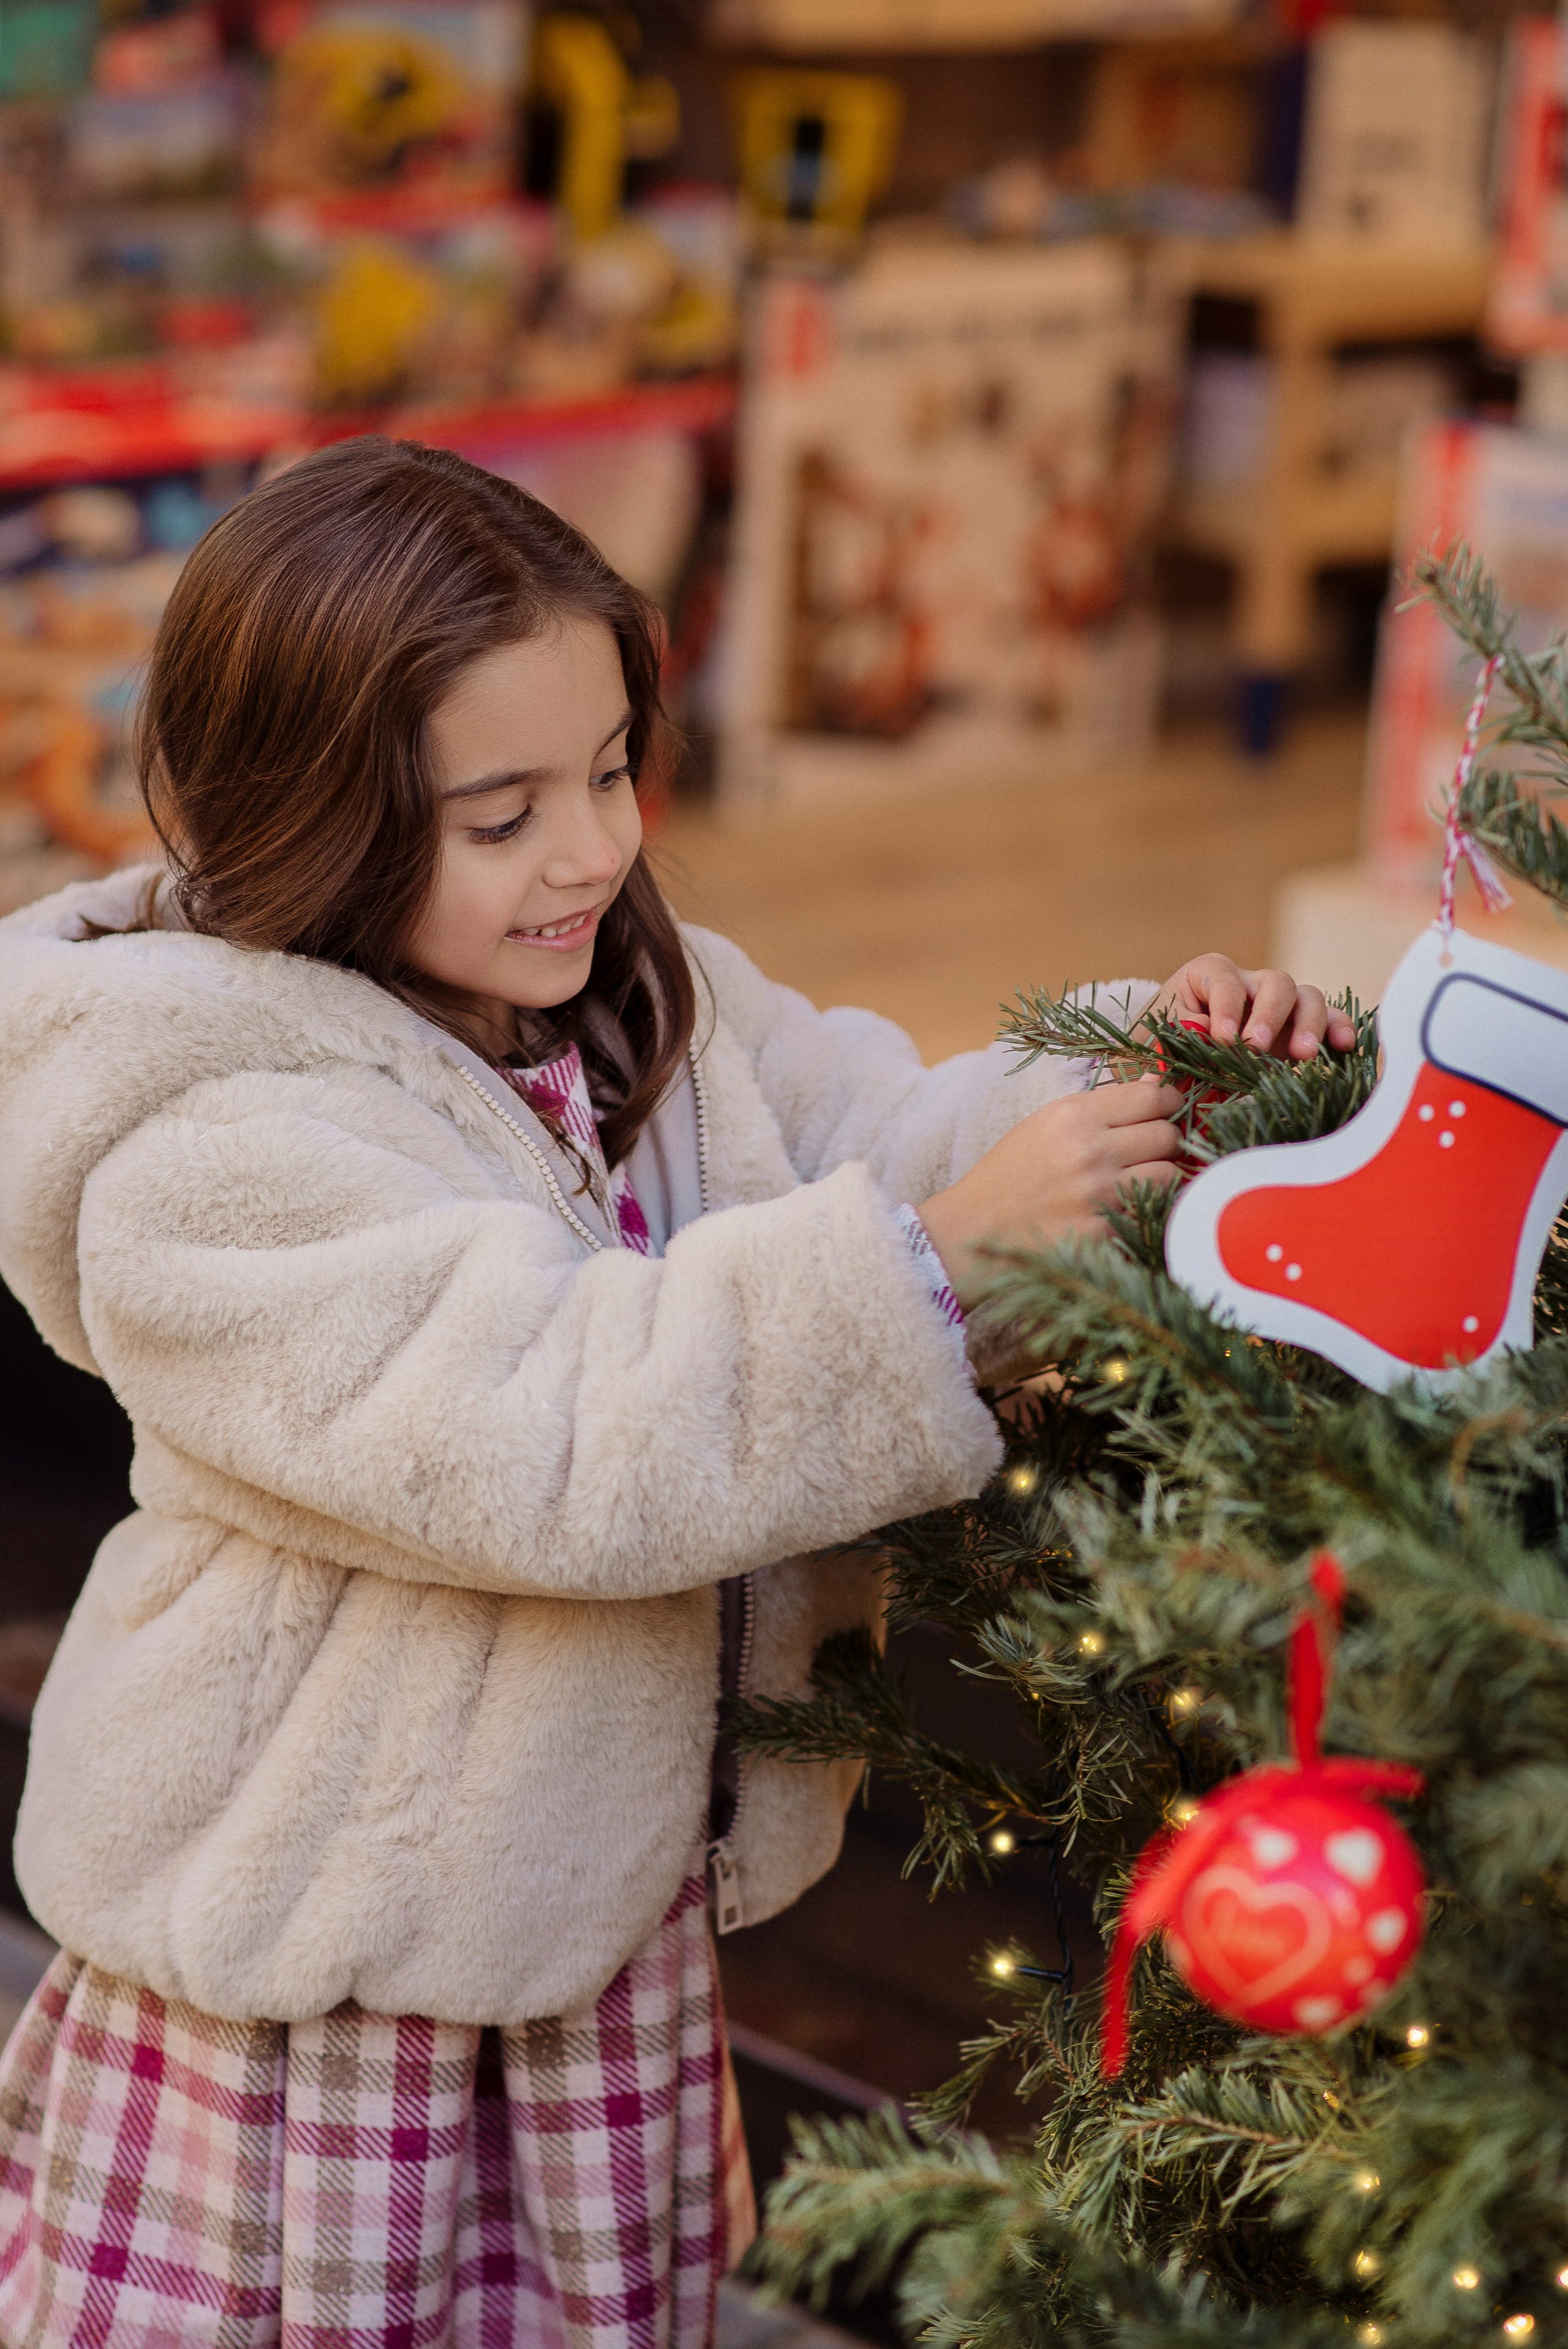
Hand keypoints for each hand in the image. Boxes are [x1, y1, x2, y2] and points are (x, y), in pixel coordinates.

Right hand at [918, 1075, 1185, 1299]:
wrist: (974, 1229)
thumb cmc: (1011, 1173)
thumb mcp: (1046, 1124)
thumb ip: (1104, 1107)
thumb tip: (1160, 1085)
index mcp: (1073, 1116)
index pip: (1152, 1097)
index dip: (1169, 1101)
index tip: (1168, 1108)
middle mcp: (1090, 1152)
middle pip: (1167, 1136)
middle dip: (1164, 1141)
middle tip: (1148, 1149)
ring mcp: (1099, 1196)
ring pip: (1169, 1176)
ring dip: (1159, 1177)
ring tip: (1135, 1180)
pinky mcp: (1104, 1235)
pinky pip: (1152, 1215)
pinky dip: (1145, 1211)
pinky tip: (1123, 1208)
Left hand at [1147, 955, 1355, 1060]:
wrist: (1172, 1061)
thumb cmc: (1163, 1045)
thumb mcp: (1161, 1038)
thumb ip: (1179, 1039)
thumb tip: (1200, 1047)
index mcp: (1209, 975)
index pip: (1225, 981)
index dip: (1226, 1008)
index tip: (1223, 1038)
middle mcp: (1250, 982)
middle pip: (1275, 983)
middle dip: (1269, 1015)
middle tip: (1258, 1047)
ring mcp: (1279, 1004)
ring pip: (1307, 996)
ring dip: (1309, 1024)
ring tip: (1302, 1055)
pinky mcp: (1299, 1027)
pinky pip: (1328, 1019)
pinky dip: (1339, 1029)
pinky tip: (1344, 1047)